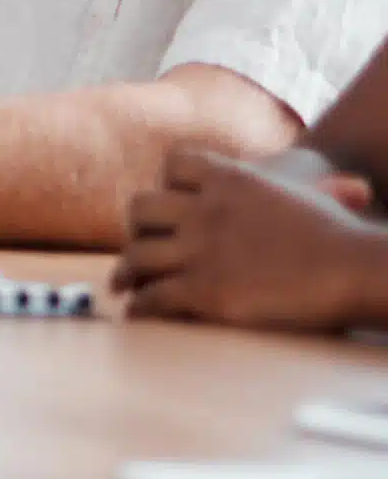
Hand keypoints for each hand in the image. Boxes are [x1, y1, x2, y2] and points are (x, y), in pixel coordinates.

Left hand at [114, 146, 387, 330]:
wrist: (355, 269)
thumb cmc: (341, 236)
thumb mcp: (308, 195)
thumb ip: (296, 190)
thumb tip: (354, 189)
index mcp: (229, 178)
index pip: (174, 164)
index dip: (168, 183)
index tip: (169, 204)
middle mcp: (205, 209)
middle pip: (141, 207)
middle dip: (137, 227)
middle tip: (137, 243)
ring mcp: (201, 250)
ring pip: (137, 254)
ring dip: (126, 272)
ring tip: (123, 284)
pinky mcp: (204, 291)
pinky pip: (154, 297)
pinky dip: (141, 307)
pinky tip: (139, 314)